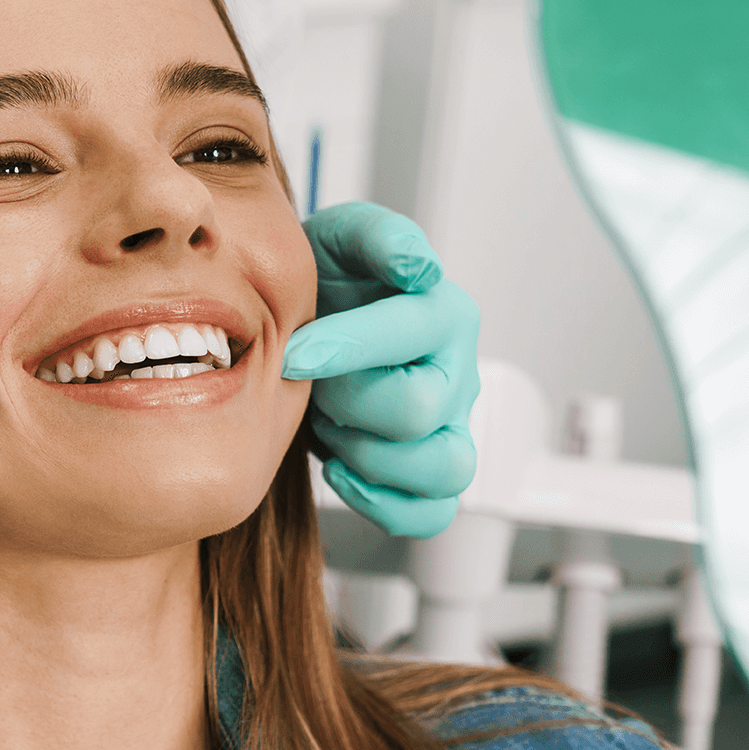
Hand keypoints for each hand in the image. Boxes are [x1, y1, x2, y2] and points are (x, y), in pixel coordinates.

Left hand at [283, 203, 479, 536]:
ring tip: (332, 426)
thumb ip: (377, 237)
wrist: (310, 321)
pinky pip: (432, 512)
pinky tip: (340, 470)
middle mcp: (457, 372)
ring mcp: (450, 427)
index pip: (411, 335)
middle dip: (348, 401)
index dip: (345, 347)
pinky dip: (384, 503)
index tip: (292, 353)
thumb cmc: (328, 283)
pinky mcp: (431, 470)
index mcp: (443, 313)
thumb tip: (417, 266)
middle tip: (312, 385)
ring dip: (370, 456)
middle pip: (419, 411)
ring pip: (443, 470)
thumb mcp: (340, 238)